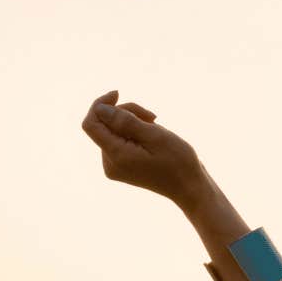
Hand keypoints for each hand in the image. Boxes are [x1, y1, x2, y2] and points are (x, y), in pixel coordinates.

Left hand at [80, 90, 212, 209]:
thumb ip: (125, 121)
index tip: (117, 93)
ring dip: (132, 121)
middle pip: (104, 125)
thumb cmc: (177, 162)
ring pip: (112, 130)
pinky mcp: (122, 165)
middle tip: (152, 116)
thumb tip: (100, 108)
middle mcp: (110, 163)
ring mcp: (115, 166)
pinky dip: (134, 132)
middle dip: (125, 113)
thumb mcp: (154, 135)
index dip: (100, 104)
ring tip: (155, 126)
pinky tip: (151, 136)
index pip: (91, 124)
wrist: (190, 187)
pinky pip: (120, 140)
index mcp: (116, 156)